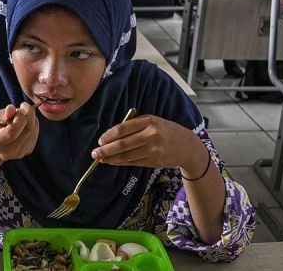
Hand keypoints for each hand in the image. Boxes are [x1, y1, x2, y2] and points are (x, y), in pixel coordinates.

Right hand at [0, 102, 38, 161]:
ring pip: (34, 131)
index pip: (12, 132)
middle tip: (24, 106)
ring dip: (32, 119)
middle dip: (29, 114)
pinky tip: (24, 123)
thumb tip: (12, 108)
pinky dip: (33, 125)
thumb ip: (2, 114)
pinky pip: (35, 134)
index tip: (20, 106)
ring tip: (21, 115)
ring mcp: (19, 153)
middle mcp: (8, 151)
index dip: (20, 117)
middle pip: (27, 131)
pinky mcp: (28, 151)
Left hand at [90, 114, 205, 172]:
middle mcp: (152, 135)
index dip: (109, 135)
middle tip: (95, 152)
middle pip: (123, 144)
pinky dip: (120, 162)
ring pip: (127, 155)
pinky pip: (133, 162)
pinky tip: (112, 161)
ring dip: (111, 158)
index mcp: (150, 121)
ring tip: (100, 158)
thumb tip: (111, 135)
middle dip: (106, 150)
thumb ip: (134, 125)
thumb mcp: (153, 121)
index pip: (124, 128)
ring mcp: (154, 150)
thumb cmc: (166, 131)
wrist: (188, 146)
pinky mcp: (154, 161)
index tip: (100, 140)